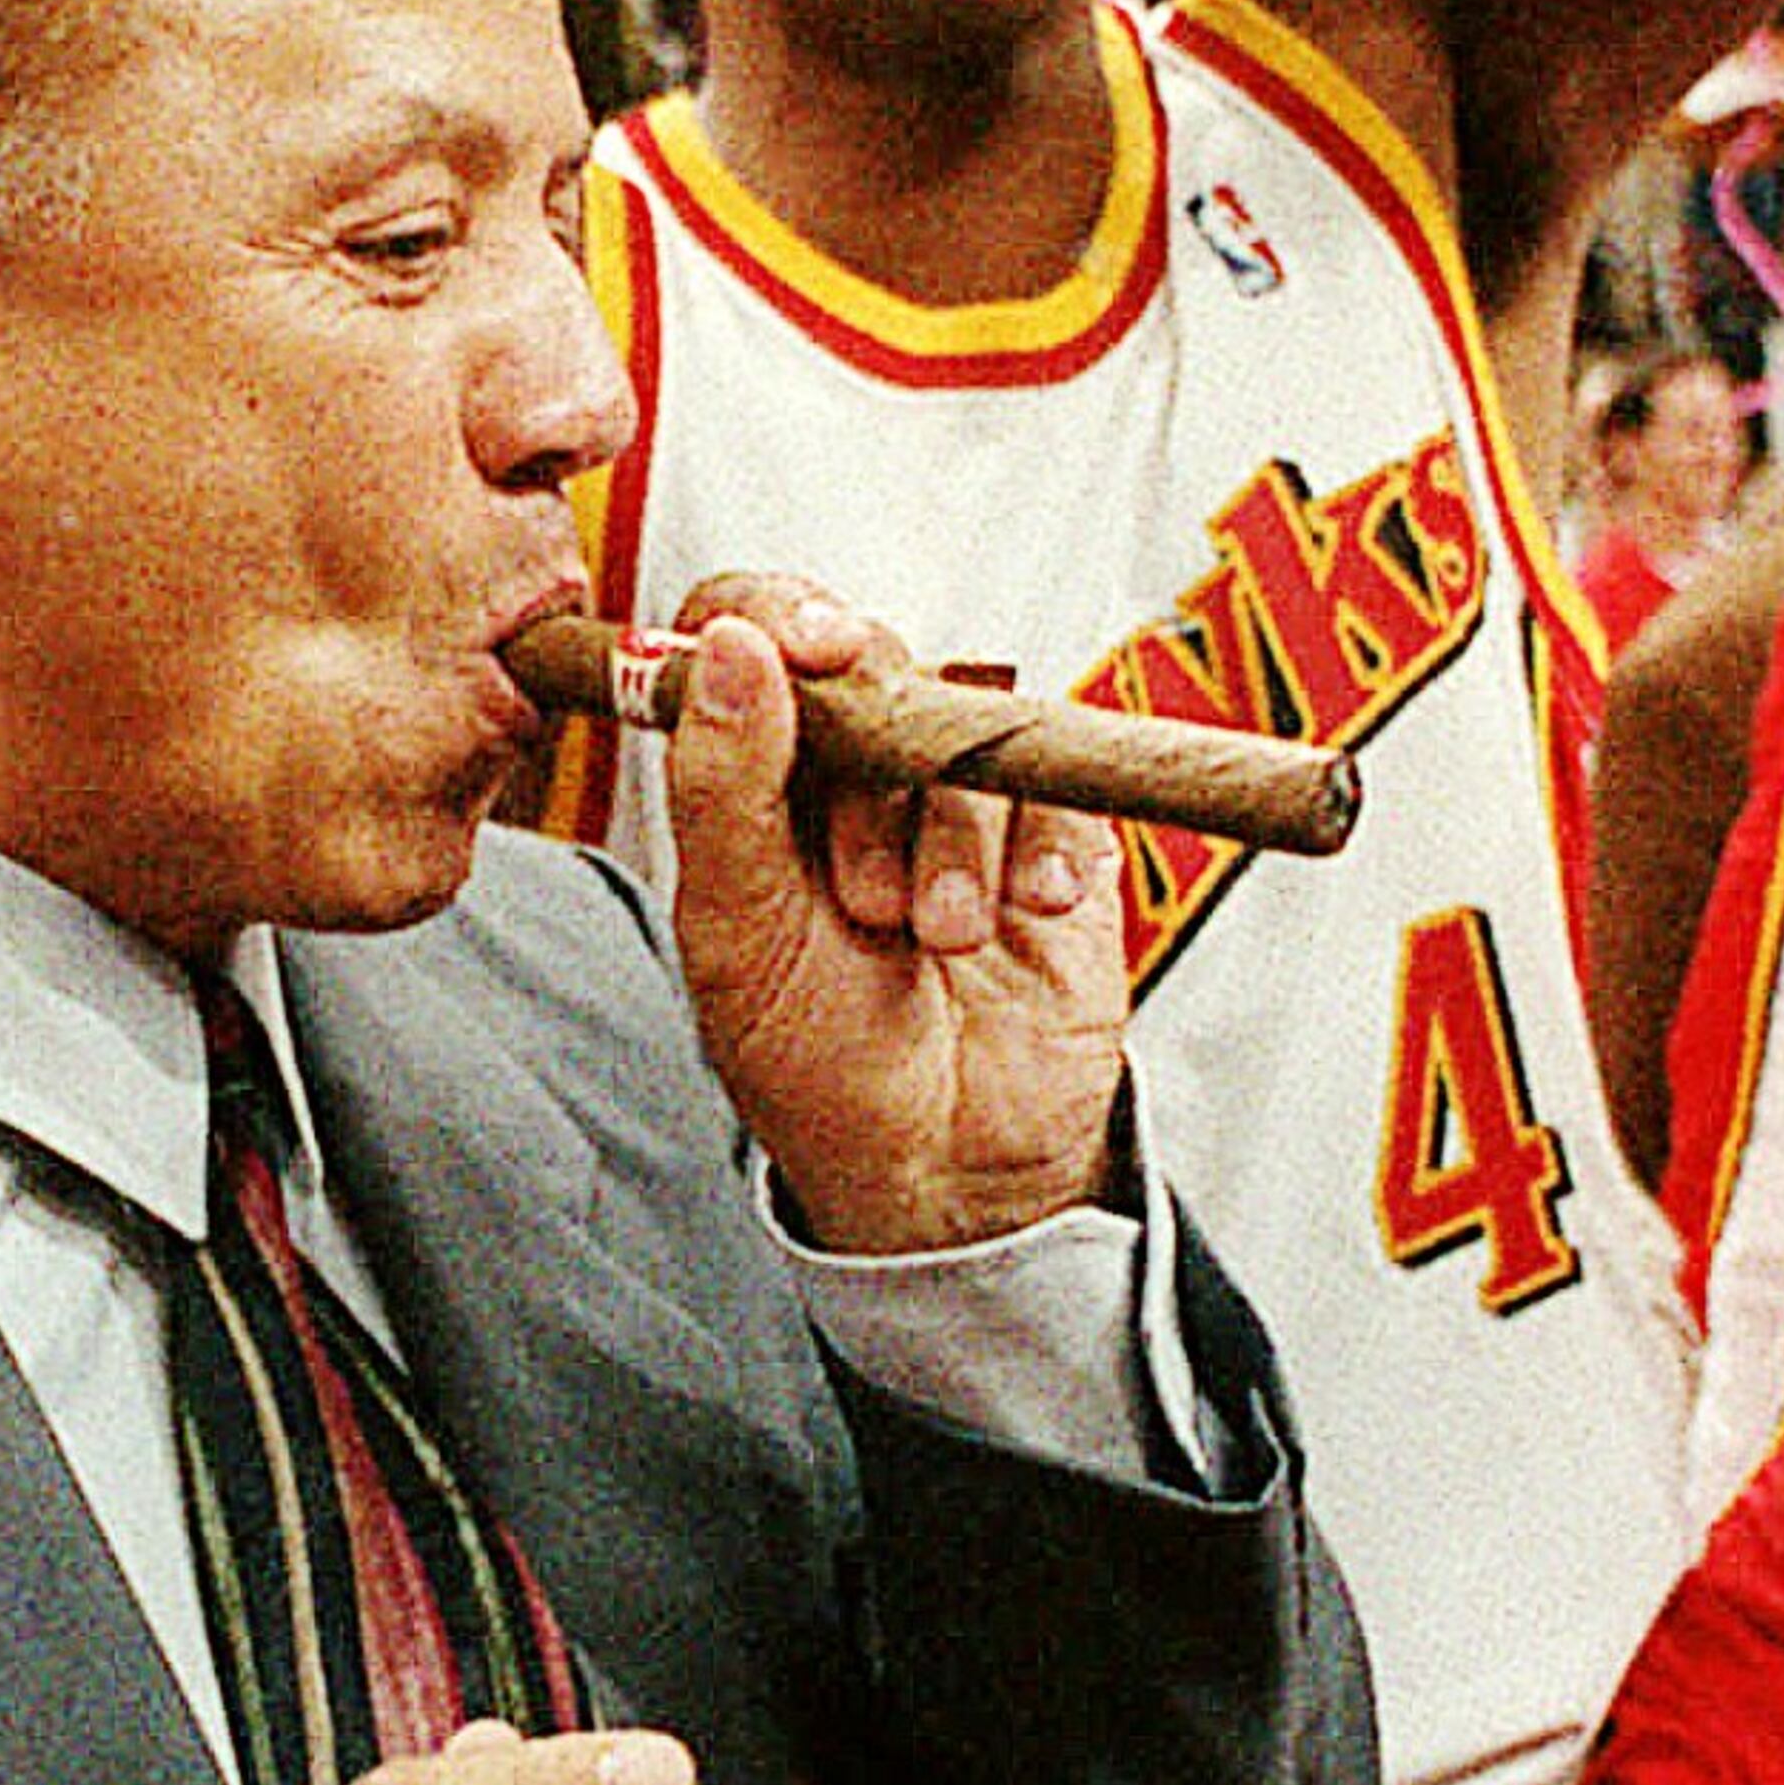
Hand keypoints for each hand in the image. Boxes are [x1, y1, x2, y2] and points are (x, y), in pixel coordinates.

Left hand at [660, 578, 1123, 1250]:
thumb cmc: (816, 1062)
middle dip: (875, 777)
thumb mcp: (736, 934)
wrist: (942, 1169)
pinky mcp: (1053, 835)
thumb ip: (722, 786)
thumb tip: (727, 643)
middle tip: (866, 898)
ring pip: (968, 729)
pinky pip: (1061, 781)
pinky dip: (1044, 848)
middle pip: (872, 667)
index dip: (777, 615)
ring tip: (939, 939)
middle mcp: (852, 771)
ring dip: (953, 840)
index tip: (816, 648)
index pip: (745, 633)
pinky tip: (1030, 914)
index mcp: (752, 779)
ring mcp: (956, 798)